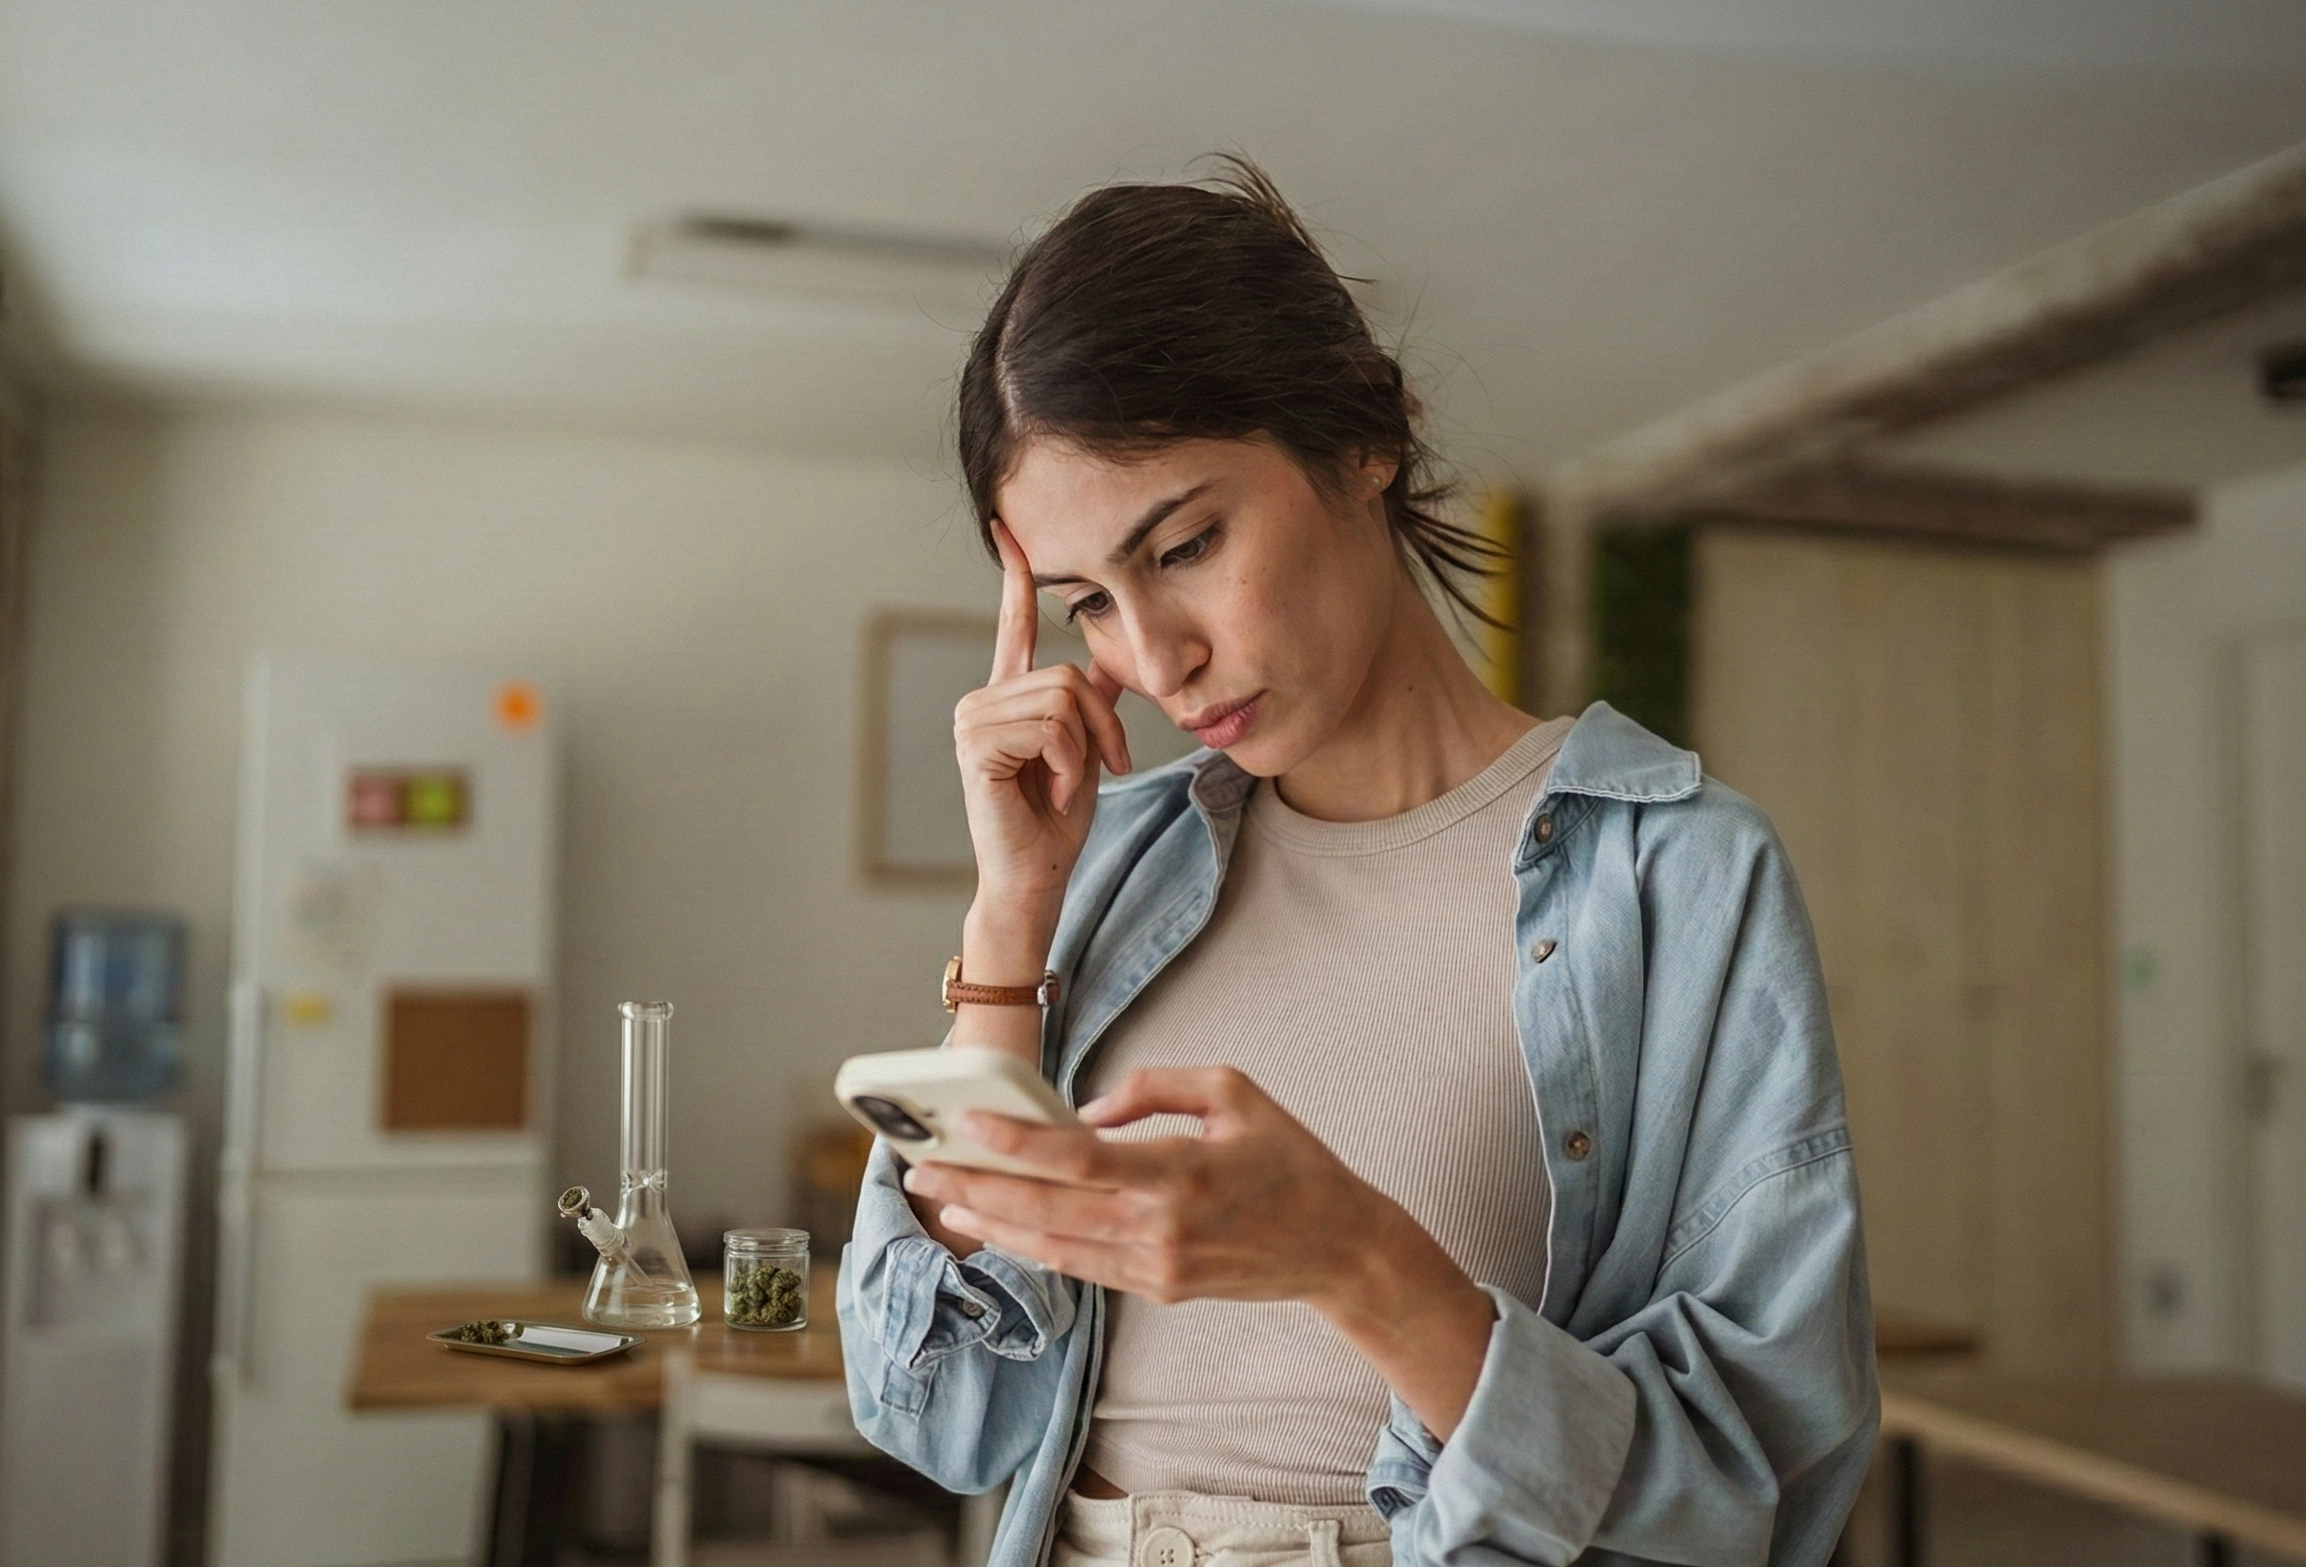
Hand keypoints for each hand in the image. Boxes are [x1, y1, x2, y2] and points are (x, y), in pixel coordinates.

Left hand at [903, 1066, 1498, 1437]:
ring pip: (1055, 1245)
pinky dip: (1033, 1246)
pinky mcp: (1157, 1287)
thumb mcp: (1236, 1090)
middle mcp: (1161, 1227)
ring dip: (993, 1222)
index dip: (1017, 1143)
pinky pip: (1080, 1266)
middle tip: (922, 1165)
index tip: (968, 1122)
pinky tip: (996, 1227)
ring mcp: (1156, 1266)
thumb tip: (1088, 1111)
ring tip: (942, 1197)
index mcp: (1181, 1171)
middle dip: (978, 1187)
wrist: (1336, 1246)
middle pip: (1049, 1209)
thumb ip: (1156, 1087)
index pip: (1079, 1159)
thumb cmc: (1289, 1157)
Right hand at [953, 520, 1132, 950]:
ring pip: (1061, 700)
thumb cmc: (1058, 820)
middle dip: (1100, 724)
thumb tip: (1113, 664)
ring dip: (1083, 749)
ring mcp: (972, 721)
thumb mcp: (1086, 749)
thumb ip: (1091, 704)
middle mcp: (982, 700)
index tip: (1011, 530)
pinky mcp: (975, 746)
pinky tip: (1051, 792)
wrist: (1039, 875)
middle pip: (1066, 676)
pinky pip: (1049, 729)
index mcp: (1008, 697)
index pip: (1013, 626)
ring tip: (1066, 784)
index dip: (1015, 579)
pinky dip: (1066, 764)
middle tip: (1101, 766)